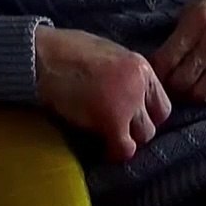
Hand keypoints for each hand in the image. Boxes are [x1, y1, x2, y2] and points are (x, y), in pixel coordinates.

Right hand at [35, 26, 171, 162]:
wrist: (44, 57)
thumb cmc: (67, 52)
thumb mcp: (108, 55)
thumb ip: (125, 75)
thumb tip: (130, 94)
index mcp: (141, 67)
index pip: (161, 103)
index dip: (146, 115)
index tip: (130, 119)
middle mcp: (140, 85)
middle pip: (154, 122)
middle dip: (137, 129)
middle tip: (117, 129)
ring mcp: (128, 103)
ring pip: (142, 136)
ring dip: (126, 140)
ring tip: (107, 137)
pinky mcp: (111, 120)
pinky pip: (124, 148)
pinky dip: (115, 152)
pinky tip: (103, 149)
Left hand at [150, 0, 205, 106]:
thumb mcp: (194, 8)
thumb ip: (177, 35)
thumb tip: (155, 64)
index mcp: (200, 22)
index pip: (167, 60)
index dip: (155, 72)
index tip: (152, 74)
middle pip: (183, 82)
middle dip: (170, 87)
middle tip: (166, 85)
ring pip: (202, 94)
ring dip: (189, 96)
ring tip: (185, 89)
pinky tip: (205, 89)